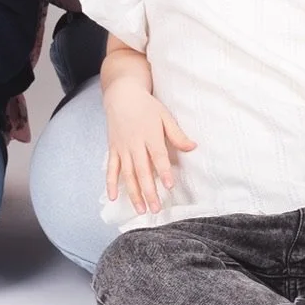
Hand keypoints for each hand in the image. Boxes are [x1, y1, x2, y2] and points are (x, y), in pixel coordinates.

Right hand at [103, 77, 195, 215]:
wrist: (122, 95)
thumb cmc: (146, 106)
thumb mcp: (165, 116)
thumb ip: (177, 134)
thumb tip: (193, 147)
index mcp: (150, 135)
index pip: (158, 156)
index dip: (164, 171)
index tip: (169, 186)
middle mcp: (135, 144)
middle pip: (142, 170)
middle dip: (149, 191)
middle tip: (156, 209)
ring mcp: (122, 148)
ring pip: (127, 174)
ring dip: (133, 193)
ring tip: (140, 209)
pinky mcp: (113, 149)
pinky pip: (111, 169)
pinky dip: (110, 183)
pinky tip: (114, 197)